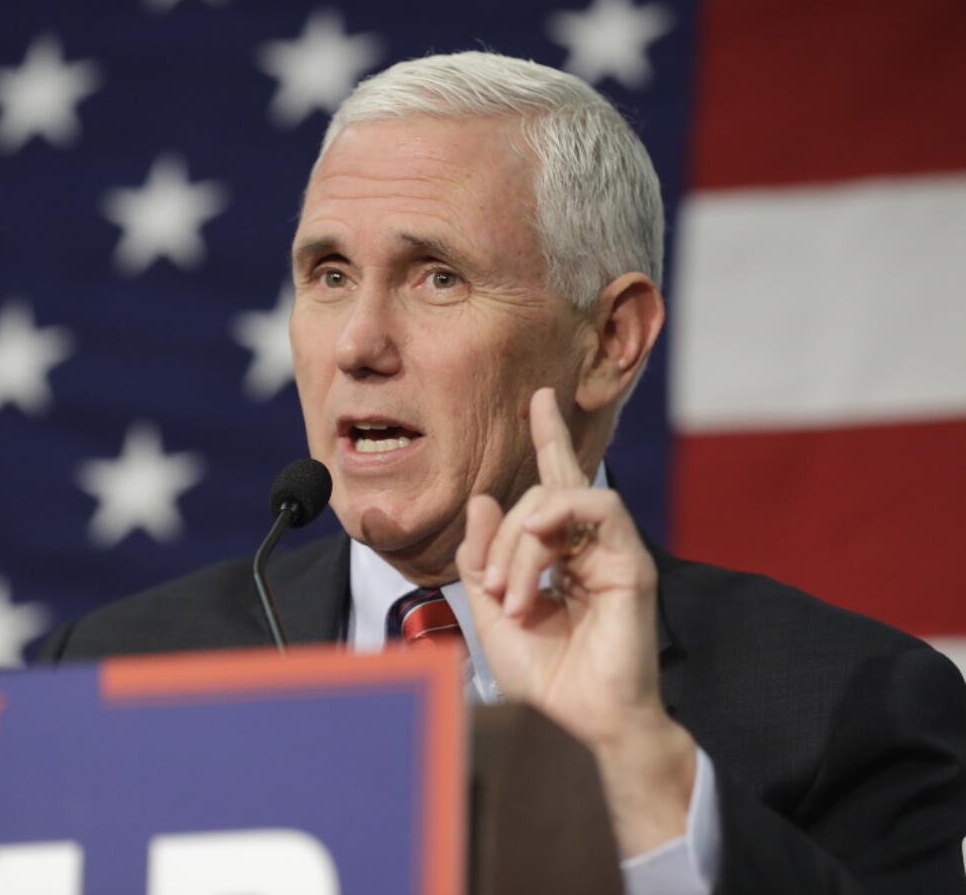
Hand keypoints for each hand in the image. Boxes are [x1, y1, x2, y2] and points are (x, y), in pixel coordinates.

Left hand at [456, 387, 695, 856]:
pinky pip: (600, 509)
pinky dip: (562, 512)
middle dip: (503, 540)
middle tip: (501, 597)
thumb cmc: (548, 672)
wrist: (587, 717)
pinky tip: (541, 537)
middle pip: (538, 493)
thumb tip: (484, 500)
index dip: (548, 437)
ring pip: (559, 498)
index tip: (539, 399)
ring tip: (519, 598)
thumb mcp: (492, 614)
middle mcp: (586, 542)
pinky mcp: (631, 561)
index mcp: (558, 550)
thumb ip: (483, 559)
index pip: (554, 480)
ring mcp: (611, 548)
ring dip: (524, 544)